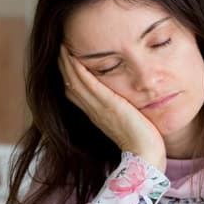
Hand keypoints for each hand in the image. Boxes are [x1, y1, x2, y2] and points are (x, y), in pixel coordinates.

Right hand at [59, 46, 166, 170]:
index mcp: (97, 115)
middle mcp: (93, 111)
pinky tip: (74, 58)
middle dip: (63, 66)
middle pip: (70, 85)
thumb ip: (122, 111)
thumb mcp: (128, 123)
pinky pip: (89, 85)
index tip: (65, 61)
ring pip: (75, 82)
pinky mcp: (109, 105)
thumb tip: (126, 103)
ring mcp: (99, 109)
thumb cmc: (142, 142)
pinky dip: (80, 71)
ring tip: (62, 46)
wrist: (145, 156)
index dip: (67, 77)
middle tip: (59, 48)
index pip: (75, 94)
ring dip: (67, 64)